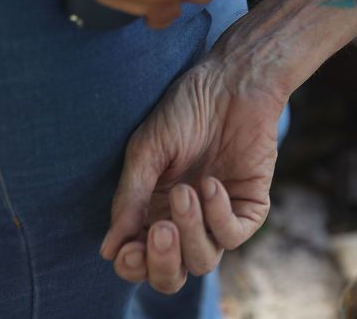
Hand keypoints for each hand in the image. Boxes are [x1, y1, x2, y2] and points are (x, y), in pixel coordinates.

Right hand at [99, 55, 285, 292]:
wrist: (230, 82)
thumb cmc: (184, 110)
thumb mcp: (146, 152)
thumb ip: (130, 200)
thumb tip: (107, 249)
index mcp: (153, 210)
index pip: (141, 260)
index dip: (133, 265)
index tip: (128, 248)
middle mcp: (186, 220)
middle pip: (173, 274)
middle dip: (163, 263)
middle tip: (159, 231)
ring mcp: (219, 214)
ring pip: (204, 260)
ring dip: (191, 231)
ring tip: (184, 192)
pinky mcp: (249, 205)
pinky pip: (234, 234)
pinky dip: (219, 215)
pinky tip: (211, 183)